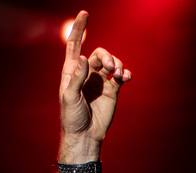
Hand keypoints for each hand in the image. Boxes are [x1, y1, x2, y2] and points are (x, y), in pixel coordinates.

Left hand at [59, 11, 129, 152]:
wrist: (85, 136)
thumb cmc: (72, 118)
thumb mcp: (70, 97)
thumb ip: (77, 77)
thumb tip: (83, 57)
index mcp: (71, 72)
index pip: (74, 45)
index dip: (79, 29)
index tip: (85, 13)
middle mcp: (86, 73)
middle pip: (99, 53)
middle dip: (107, 56)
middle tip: (110, 68)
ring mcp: (100, 81)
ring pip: (111, 62)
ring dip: (117, 64)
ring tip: (118, 74)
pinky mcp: (112, 90)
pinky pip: (121, 74)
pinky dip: (125, 73)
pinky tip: (125, 77)